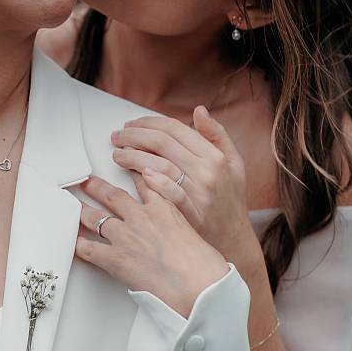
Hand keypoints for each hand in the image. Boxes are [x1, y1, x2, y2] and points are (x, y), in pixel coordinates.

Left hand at [75, 173, 227, 317]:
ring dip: (82, 211)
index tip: (128, 166)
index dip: (135, 173)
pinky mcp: (115, 259)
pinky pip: (89, 249)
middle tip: (88, 181)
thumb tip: (180, 234)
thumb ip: (183, 226)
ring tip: (75, 206)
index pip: (146, 183)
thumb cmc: (204, 266)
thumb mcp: (199, 232)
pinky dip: (78, 246)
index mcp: (164, 209)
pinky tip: (73, 242)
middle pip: (114, 196)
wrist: (198, 286)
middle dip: (98, 187)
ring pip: (96, 218)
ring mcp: (126, 237)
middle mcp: (142, 218)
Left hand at [110, 107, 255, 263]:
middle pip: (162, 143)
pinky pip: (166, 192)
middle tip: (117, 136)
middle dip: (134, 135)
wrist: (232, 239)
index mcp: (215, 156)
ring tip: (117, 154)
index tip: (133, 124)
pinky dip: (149, 180)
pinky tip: (134, 173)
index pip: (175, 129)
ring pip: (159, 164)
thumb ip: (217, 135)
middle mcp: (206, 172)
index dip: (149, 123)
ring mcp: (197, 193)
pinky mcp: (188, 214)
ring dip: (133, 155)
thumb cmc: (230, 199)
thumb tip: (199, 111)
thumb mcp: (234, 163)